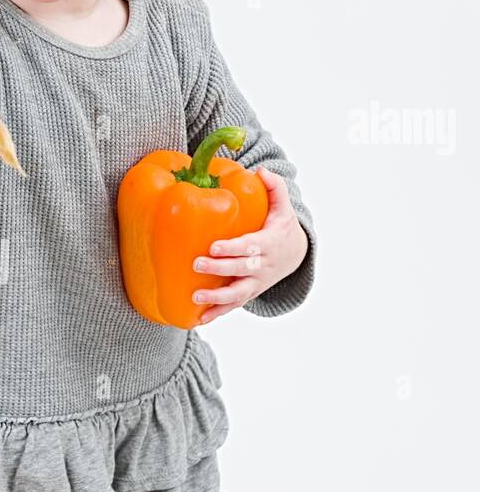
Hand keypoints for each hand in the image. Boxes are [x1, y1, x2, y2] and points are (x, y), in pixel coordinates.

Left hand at [190, 167, 308, 323]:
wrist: (295, 256)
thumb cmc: (281, 226)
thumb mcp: (283, 207)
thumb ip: (274, 188)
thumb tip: (261, 171)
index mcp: (269, 243)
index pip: (250, 246)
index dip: (233, 248)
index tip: (214, 246)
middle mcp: (263, 266)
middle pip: (241, 269)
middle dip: (220, 269)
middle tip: (196, 265)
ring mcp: (256, 283)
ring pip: (238, 294)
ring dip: (217, 298)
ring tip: (195, 298)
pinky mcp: (249, 293)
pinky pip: (233, 306)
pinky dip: (218, 313)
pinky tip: (199, 320)